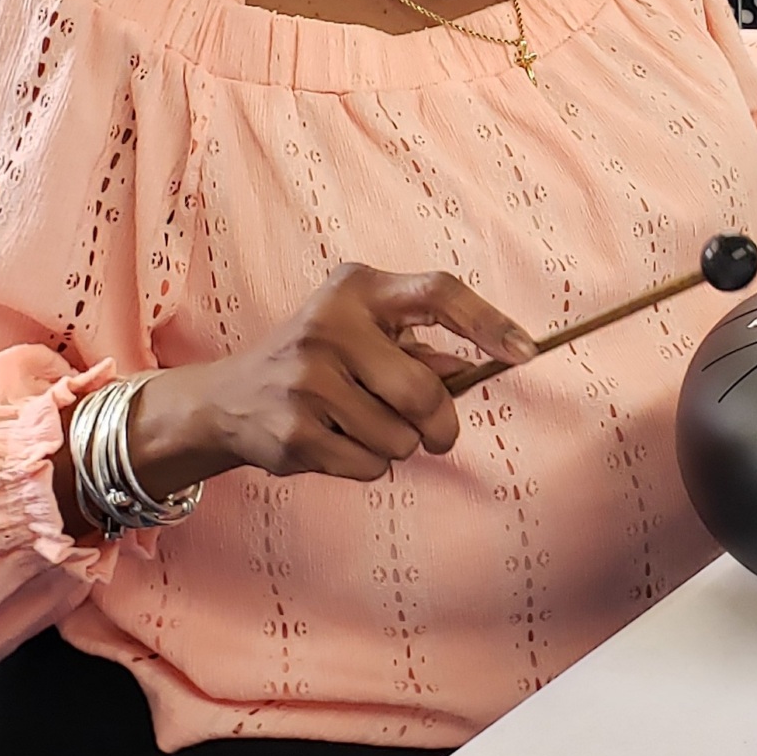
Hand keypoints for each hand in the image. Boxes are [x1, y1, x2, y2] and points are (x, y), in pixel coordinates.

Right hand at [130, 264, 535, 492]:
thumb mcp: (364, 335)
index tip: (527, 354)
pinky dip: (367, 465)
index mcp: (356, 289)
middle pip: (424, 391)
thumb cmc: (320, 362)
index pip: (438, 292)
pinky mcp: (293, 431)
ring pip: (400, 438)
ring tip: (360, 426)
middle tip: (438, 435)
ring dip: (396, 446)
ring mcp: (306, 379)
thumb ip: (419, 350)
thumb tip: (475, 368)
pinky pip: (369, 466)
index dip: (487, 322)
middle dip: (441, 424)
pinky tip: (335, 442)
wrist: (229, 399)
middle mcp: (328, 324)